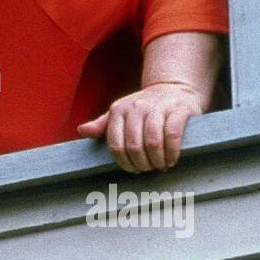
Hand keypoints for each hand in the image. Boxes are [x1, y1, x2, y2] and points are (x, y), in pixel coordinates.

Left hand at [75, 81, 205, 172]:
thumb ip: (102, 125)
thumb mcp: (120, 114)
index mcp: (118, 110)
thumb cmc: (143, 108)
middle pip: (134, 146)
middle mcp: (136, 107)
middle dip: (142, 164)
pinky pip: (172, 135)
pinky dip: (171, 153)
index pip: (115, 144)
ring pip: (152, 142)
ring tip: (160, 166)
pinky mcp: (178, 110)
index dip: (124, 162)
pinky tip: (171, 160)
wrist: (173, 89)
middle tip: (148, 169)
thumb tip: (82, 131)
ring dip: (157, 160)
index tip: (132, 169)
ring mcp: (158, 107)